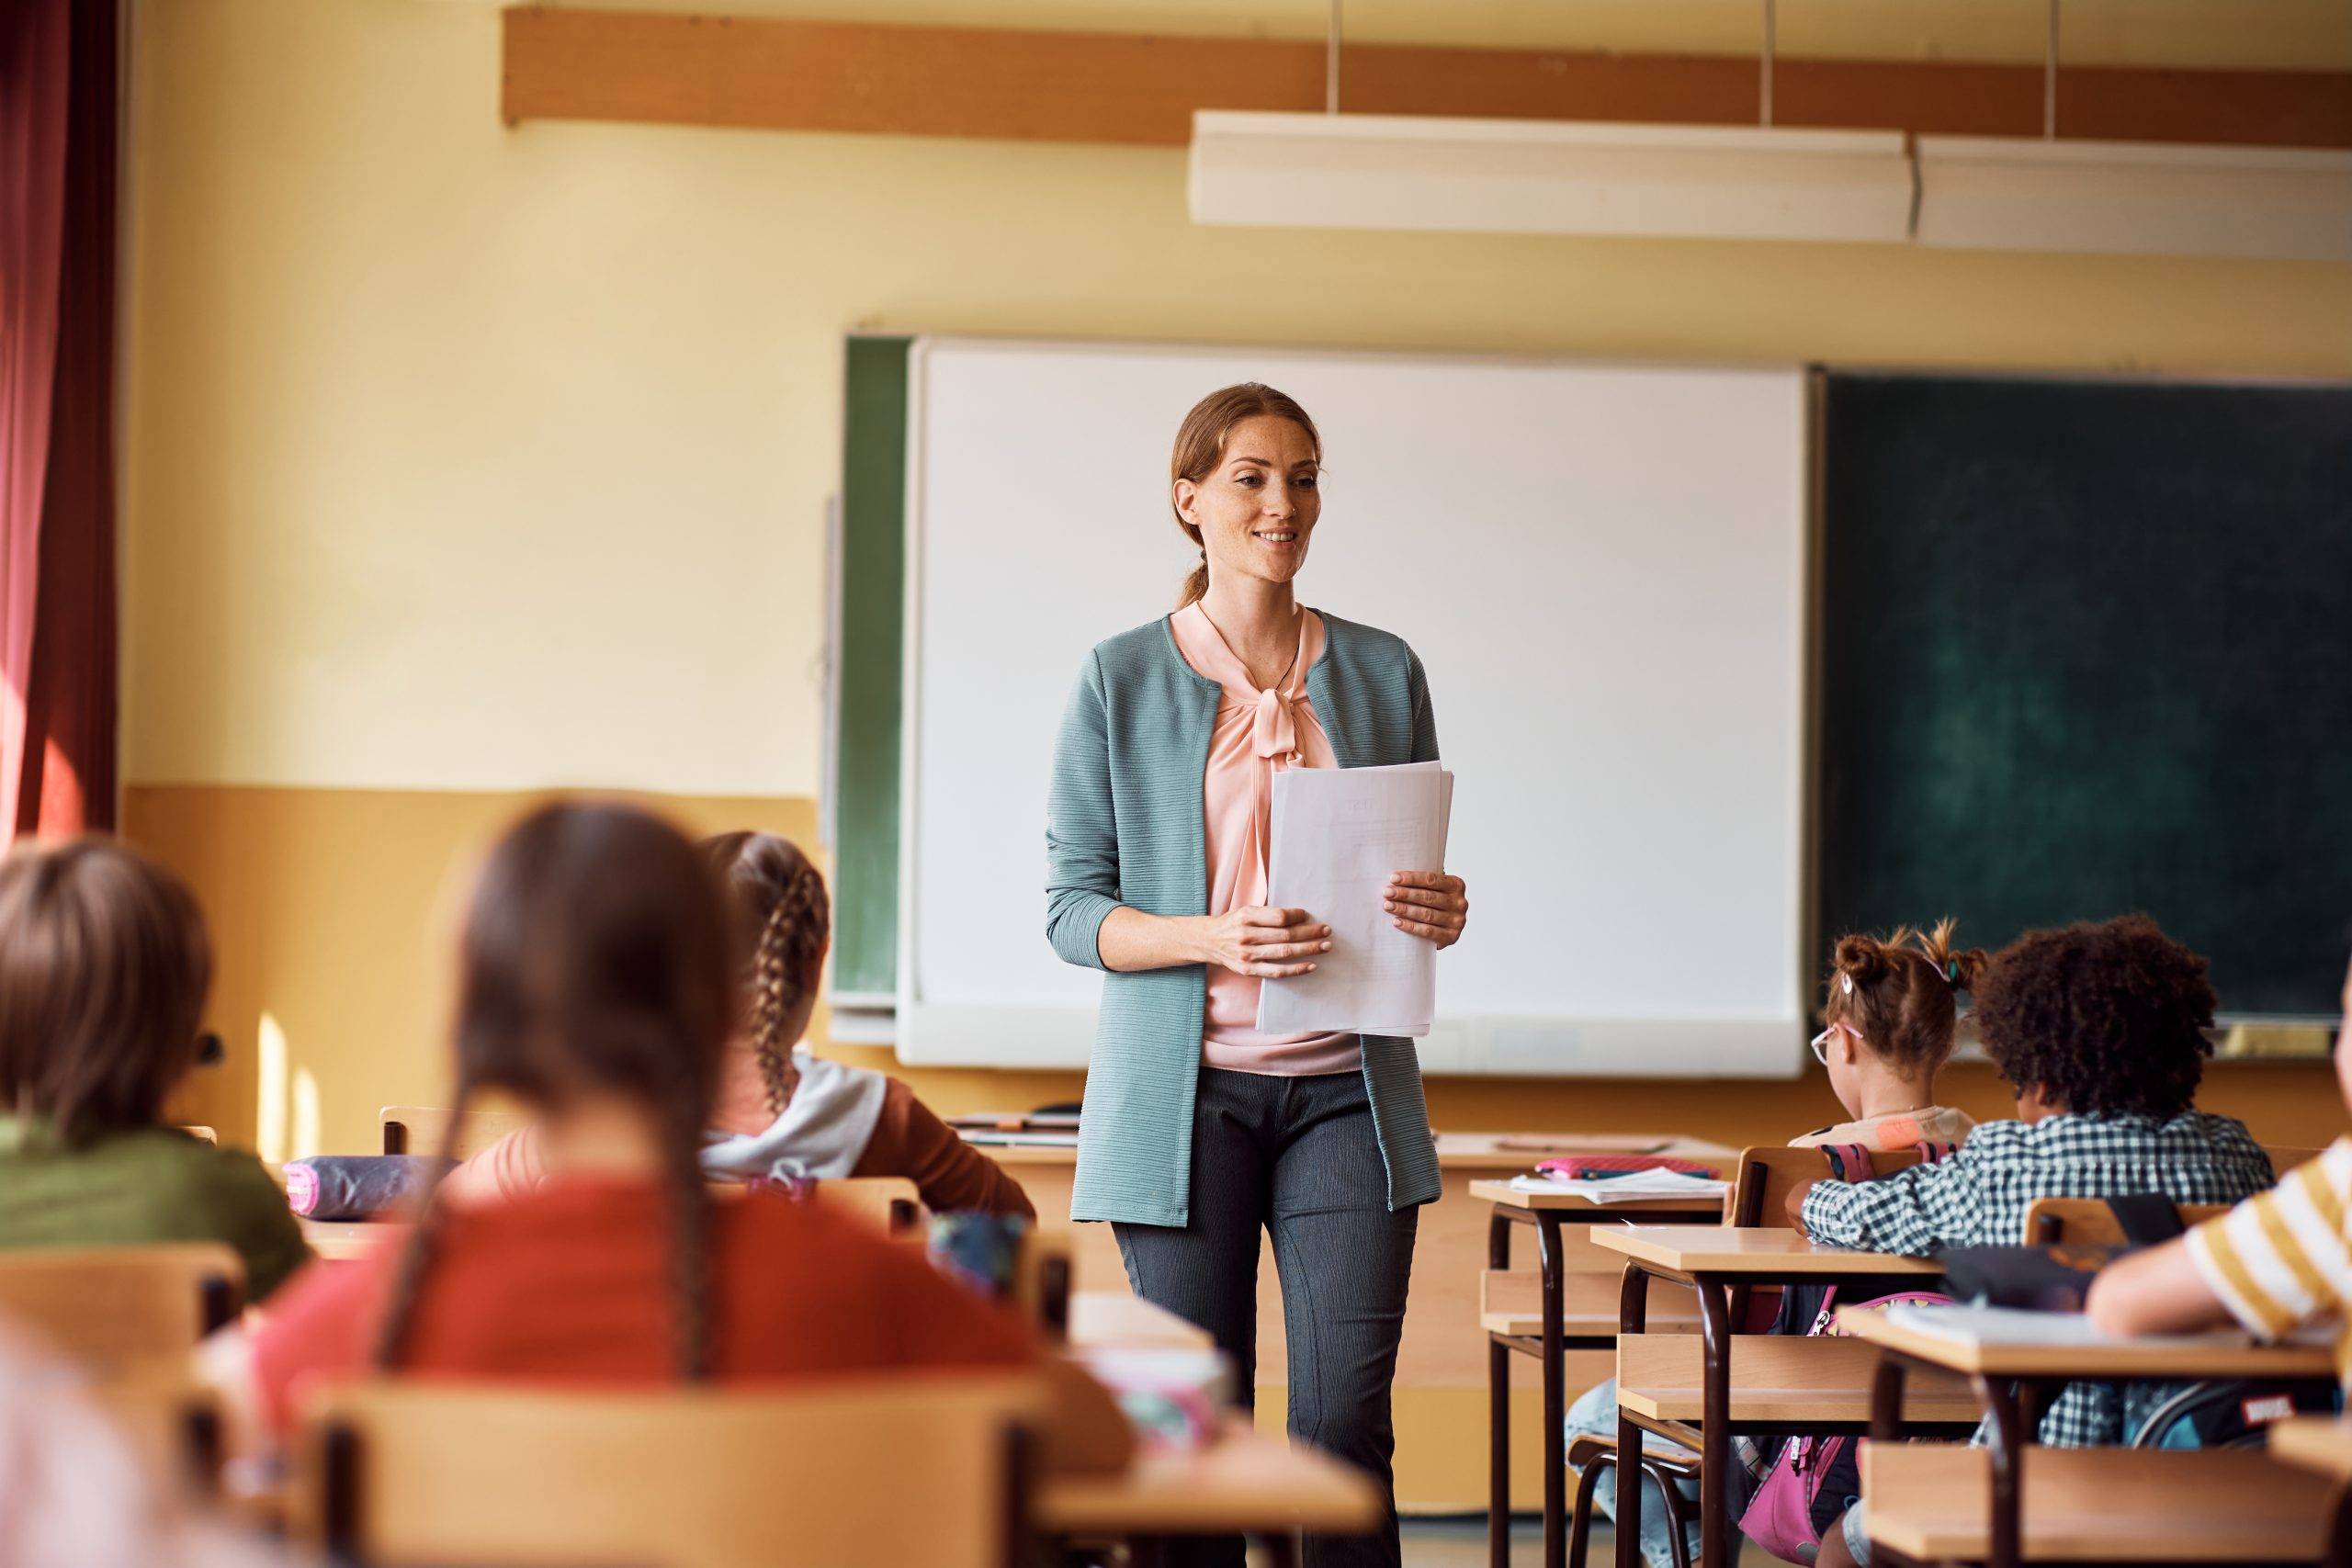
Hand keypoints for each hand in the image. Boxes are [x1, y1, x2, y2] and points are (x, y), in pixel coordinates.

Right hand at [1196, 906, 1330, 978]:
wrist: (1209, 941)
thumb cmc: (1232, 923)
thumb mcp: (1246, 911)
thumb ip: (1268, 914)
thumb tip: (1299, 917)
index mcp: (1246, 917)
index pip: (1279, 917)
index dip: (1297, 916)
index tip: (1308, 915)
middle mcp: (1246, 936)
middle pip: (1285, 935)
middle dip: (1310, 933)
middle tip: (1326, 930)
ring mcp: (1247, 955)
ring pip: (1284, 953)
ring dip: (1308, 950)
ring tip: (1325, 946)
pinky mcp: (1249, 970)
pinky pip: (1277, 971)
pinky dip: (1296, 969)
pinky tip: (1311, 965)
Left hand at [1386, 871, 1467, 948]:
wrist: (1444, 930)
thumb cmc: (1433, 904)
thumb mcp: (1434, 889)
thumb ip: (1422, 883)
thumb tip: (1395, 877)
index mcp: (1456, 885)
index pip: (1432, 879)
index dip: (1411, 878)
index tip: (1393, 878)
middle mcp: (1460, 902)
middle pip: (1428, 897)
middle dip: (1405, 894)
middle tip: (1387, 893)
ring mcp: (1458, 921)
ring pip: (1427, 914)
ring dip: (1405, 909)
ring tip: (1388, 906)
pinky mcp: (1452, 937)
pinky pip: (1428, 931)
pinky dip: (1410, 926)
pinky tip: (1396, 921)